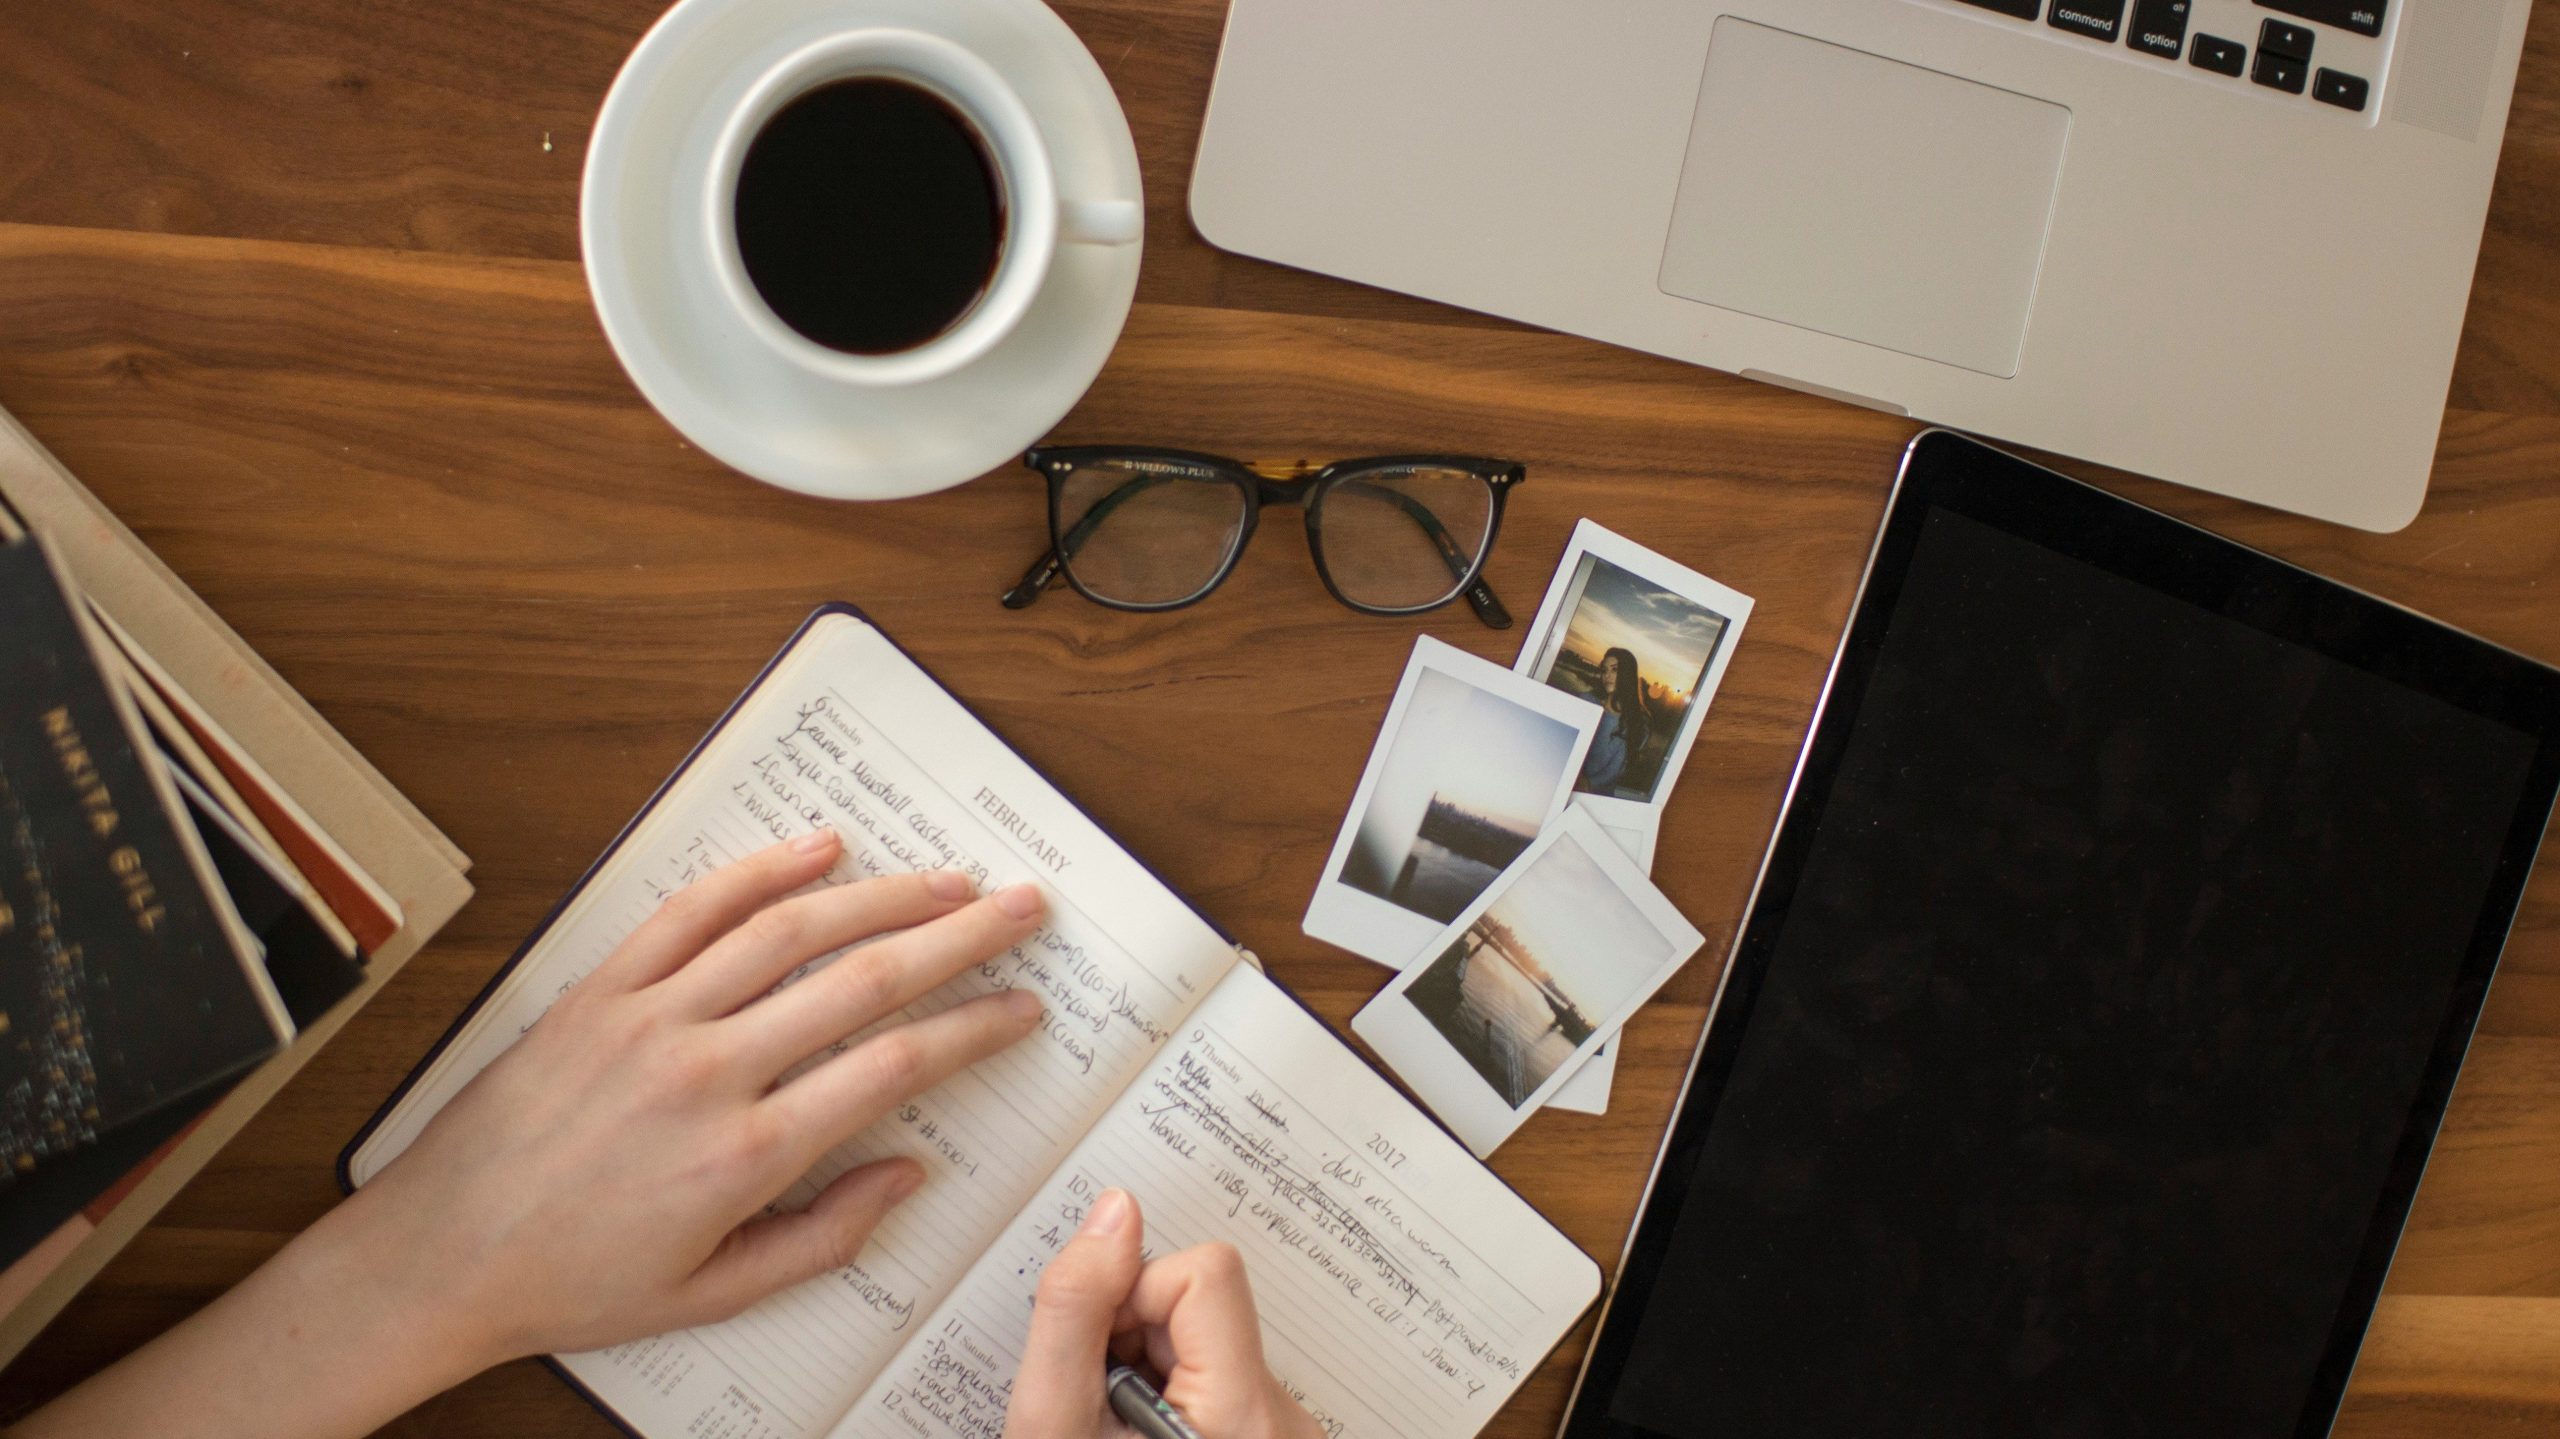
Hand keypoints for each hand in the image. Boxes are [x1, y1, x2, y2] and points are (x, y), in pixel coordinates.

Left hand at [329, 830, 1049, 1371]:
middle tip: (1021, 908)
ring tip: (947, 878)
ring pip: (789, 930)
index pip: (894, 1066)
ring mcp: (650, 1018)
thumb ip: (823, 1237)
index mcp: (744, 1156)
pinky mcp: (601, 989)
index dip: (974, 1029)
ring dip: (882, 894)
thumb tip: (907, 1176)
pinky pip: (691, 911)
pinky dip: (760, 871)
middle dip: (959, 936)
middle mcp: (706, 1072)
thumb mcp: (714, 1294)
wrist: (440, 1256)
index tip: (1021, 1008)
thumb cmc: (575, 1281)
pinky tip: (820, 849)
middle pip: (863, 979)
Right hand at [1006, 1190, 1324, 1438]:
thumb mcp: (1054, 1424)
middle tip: (1101, 1410)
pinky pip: (1220, 1384)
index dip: (1132, 1298)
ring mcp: (1285, 1436)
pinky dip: (1170, 1402)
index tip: (1100, 1359)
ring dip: (1148, 1372)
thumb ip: (1075, 1310)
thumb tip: (1113, 1212)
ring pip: (1208, 1346)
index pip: (1205, 1272)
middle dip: (1135, 1338)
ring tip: (1117, 1434)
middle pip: (1204, 1306)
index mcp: (1244, 1415)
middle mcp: (1285, 1423)